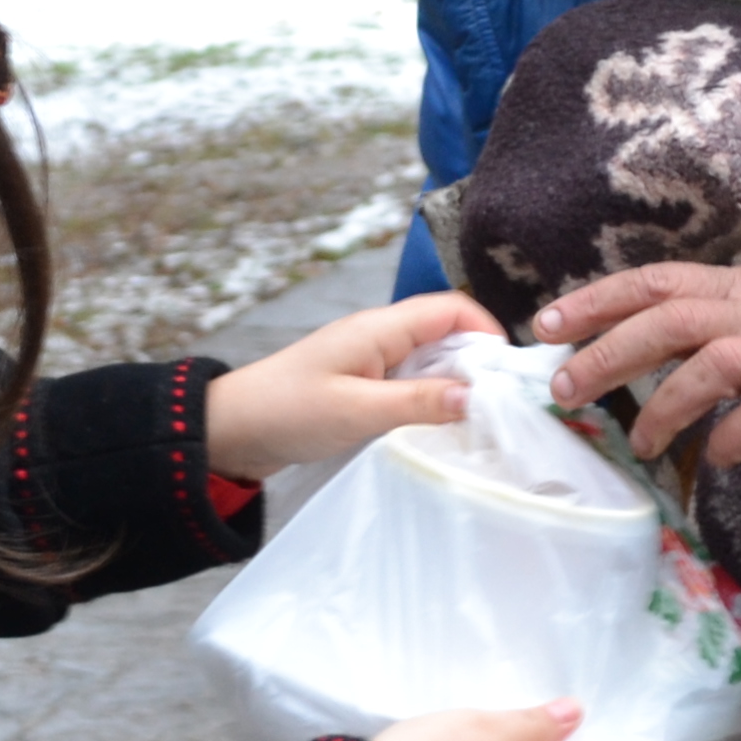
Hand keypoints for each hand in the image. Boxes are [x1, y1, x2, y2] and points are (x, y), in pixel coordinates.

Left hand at [202, 290, 498, 477]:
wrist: (230, 431)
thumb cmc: (287, 412)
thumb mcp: (357, 411)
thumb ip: (417, 403)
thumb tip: (477, 396)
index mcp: (379, 327)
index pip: (452, 309)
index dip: (487, 333)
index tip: (509, 376)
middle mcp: (379, 336)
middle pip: (448, 334)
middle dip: (479, 363)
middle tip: (503, 407)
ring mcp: (371, 361)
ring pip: (432, 361)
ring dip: (455, 385)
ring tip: (479, 422)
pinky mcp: (362, 386)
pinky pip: (411, 384)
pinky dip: (431, 401)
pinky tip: (439, 429)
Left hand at [532, 244, 740, 468]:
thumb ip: (699, 318)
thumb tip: (624, 349)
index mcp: (732, 287)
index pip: (653, 284)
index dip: (596, 301)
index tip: (544, 325)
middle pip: (671, 324)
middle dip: (612, 355)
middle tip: (566, 390)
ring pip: (716, 366)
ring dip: (667, 404)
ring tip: (638, 443)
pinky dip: (738, 434)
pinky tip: (716, 456)